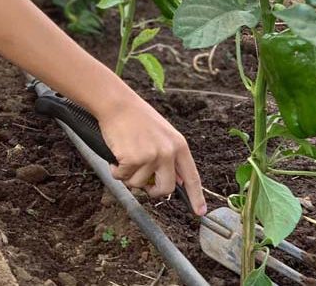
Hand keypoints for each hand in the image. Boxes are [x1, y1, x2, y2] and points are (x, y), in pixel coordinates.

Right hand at [99, 95, 206, 215]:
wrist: (116, 103)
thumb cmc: (136, 117)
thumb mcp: (162, 133)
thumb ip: (170, 155)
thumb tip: (175, 180)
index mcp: (178, 145)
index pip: (191, 176)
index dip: (196, 196)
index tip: (200, 211)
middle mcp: (168, 152)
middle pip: (165, 189)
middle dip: (152, 191)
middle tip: (143, 185)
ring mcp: (151, 157)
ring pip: (138, 184)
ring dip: (128, 175)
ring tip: (125, 154)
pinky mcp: (132, 159)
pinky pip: (122, 177)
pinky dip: (115, 169)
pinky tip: (116, 153)